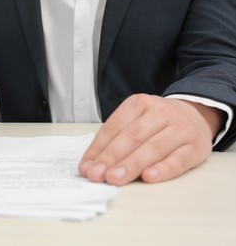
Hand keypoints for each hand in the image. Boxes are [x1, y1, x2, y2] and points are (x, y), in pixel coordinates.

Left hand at [79, 94, 224, 185]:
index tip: (87, 167)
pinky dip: (163, 169)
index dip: (98, 149)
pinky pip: (178, 159)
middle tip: (98, 175)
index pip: (114, 127)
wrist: (196, 115)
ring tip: (115, 179)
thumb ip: (115, 140)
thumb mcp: (135, 119)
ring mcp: (180, 129)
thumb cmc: (158, 122)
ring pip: (153, 148)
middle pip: (132, 137)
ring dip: (132, 165)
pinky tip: (149, 177)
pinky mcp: (195, 147)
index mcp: (139, 104)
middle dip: (112, 158)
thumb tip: (92, 166)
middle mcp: (160, 113)